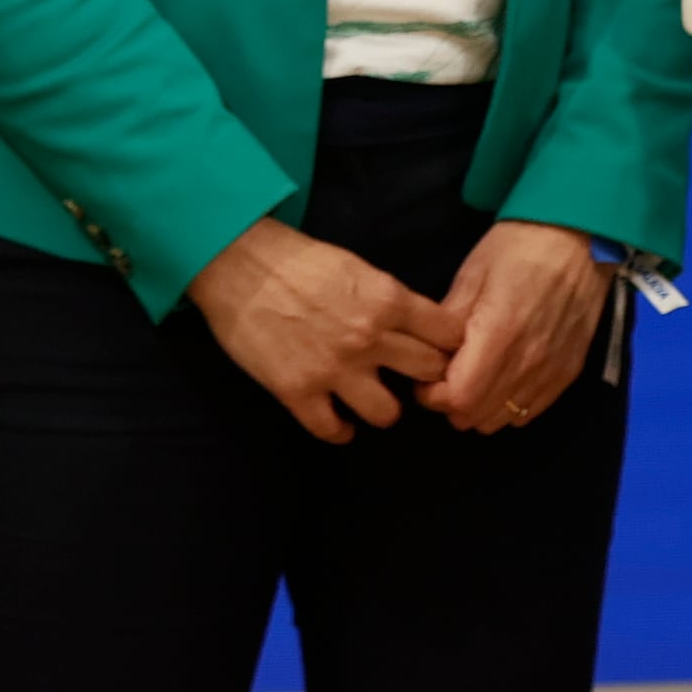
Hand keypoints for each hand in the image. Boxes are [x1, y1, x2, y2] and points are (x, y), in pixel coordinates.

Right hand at [187, 218, 463, 438]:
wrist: (240, 266)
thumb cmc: (298, 260)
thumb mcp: (358, 268)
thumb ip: (389, 300)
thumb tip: (417, 325)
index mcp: (388, 299)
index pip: (449, 333)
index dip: (451, 345)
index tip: (444, 351)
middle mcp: (369, 337)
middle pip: (429, 373)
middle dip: (428, 378)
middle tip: (414, 379)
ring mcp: (334, 369)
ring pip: (387, 414)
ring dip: (384, 409)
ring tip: (373, 400)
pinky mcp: (298, 392)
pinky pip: (332, 430)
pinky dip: (339, 431)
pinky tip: (340, 422)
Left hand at [417, 220, 618, 434]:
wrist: (582, 234)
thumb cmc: (520, 246)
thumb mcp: (472, 275)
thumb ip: (449, 323)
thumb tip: (430, 356)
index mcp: (499, 336)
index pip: (458, 399)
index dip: (433, 395)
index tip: (426, 376)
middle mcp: (528, 363)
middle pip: (478, 418)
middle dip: (453, 402)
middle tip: (448, 374)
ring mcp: (552, 371)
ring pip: (503, 420)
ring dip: (481, 407)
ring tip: (477, 375)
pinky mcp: (569, 372)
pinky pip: (531, 411)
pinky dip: (510, 404)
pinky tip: (505, 376)